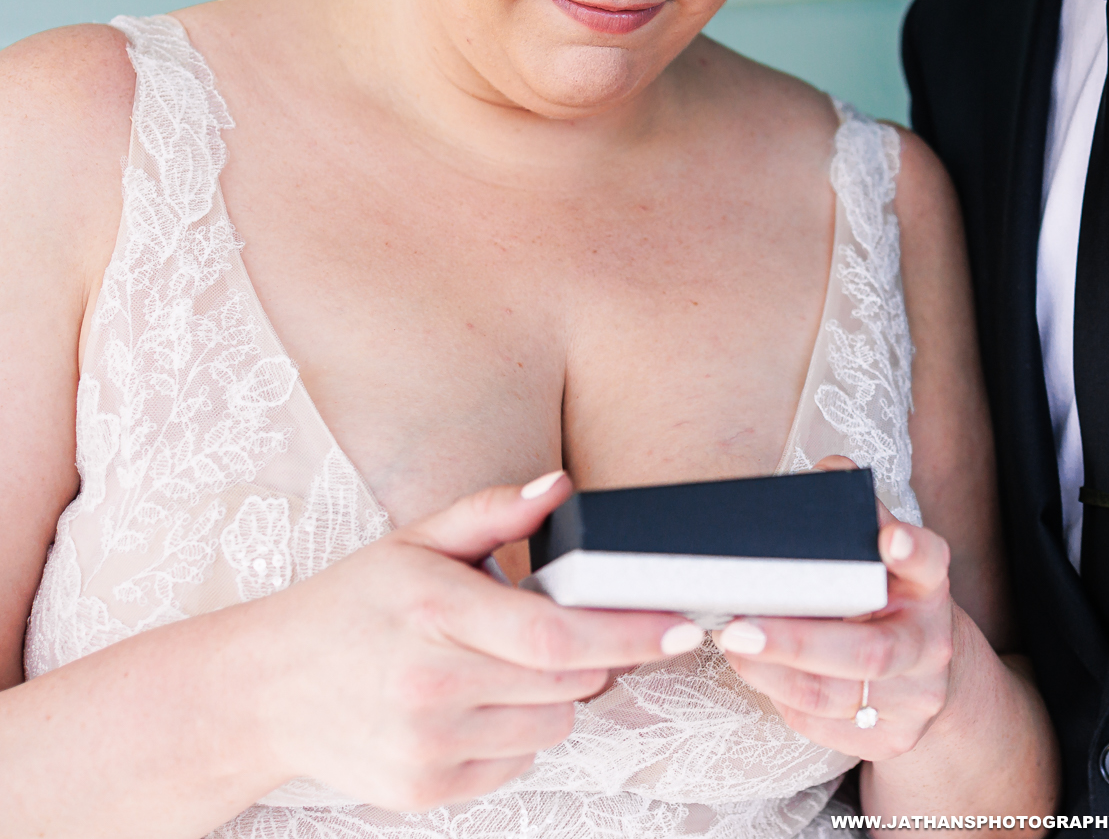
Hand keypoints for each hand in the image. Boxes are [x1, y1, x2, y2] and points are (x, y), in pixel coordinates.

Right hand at [246, 473, 700, 811]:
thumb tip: (561, 486)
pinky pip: (519, 762)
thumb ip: (494, 513)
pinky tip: (471, 704)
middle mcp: (430, 686)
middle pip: (569, 681)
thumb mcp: (415, 542)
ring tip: (493, 666)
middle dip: (590, 655)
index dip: (630, 633)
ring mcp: (426, 745)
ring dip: (551, 695)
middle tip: (554, 631)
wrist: (262, 691)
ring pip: (554, 724)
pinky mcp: (424, 789)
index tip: (680, 625)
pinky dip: (516, 733)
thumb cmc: (351, 607)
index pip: (557, 636)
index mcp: (434, 614)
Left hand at [715, 458, 955, 759]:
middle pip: (869, 652)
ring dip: (772, 671)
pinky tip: (753, 670)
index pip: (930, 563)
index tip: (889, 537)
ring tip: (730, 644)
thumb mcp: (883, 557)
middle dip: (798, 641)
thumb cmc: (888, 600)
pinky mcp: (889, 739)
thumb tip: (826, 473)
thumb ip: (857, 516)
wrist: (929, 677)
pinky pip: (822, 724)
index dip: (911, 551)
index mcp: (929, 586)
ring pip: (833, 695)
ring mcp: (913, 699)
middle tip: (739, 626)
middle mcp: (929, 644)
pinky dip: (779, 696)